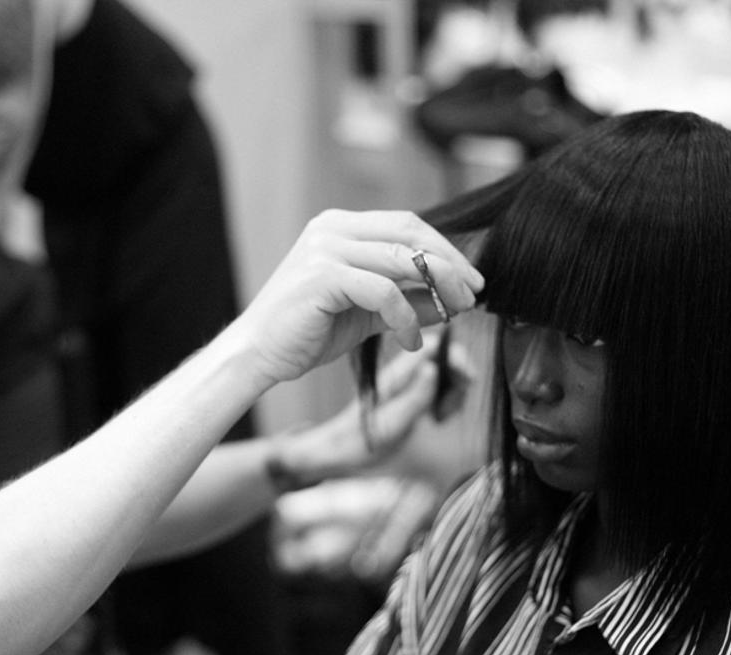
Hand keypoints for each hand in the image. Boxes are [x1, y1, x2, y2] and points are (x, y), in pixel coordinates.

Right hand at [231, 210, 482, 385]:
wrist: (257, 355)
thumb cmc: (305, 333)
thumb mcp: (367, 315)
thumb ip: (406, 302)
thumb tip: (453, 302)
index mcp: (339, 227)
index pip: (407, 224)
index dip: (445, 249)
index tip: (472, 280)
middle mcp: (331, 229)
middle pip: (410, 232)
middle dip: (449, 263)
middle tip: (473, 295)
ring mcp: (325, 248)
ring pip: (402, 259)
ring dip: (436, 288)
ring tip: (452, 316)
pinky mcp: (322, 275)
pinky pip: (383, 291)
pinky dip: (405, 317)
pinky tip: (410, 342)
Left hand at [272, 331, 476, 483]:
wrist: (341, 454)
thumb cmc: (359, 443)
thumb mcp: (391, 425)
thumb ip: (414, 397)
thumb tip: (433, 368)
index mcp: (397, 373)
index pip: (434, 344)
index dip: (455, 356)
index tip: (464, 381)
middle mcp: (406, 374)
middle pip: (446, 358)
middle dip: (458, 379)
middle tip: (448, 408)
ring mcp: (410, 385)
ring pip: (446, 375)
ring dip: (455, 393)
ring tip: (441, 417)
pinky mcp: (413, 397)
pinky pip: (440, 390)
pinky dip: (448, 402)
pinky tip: (438, 420)